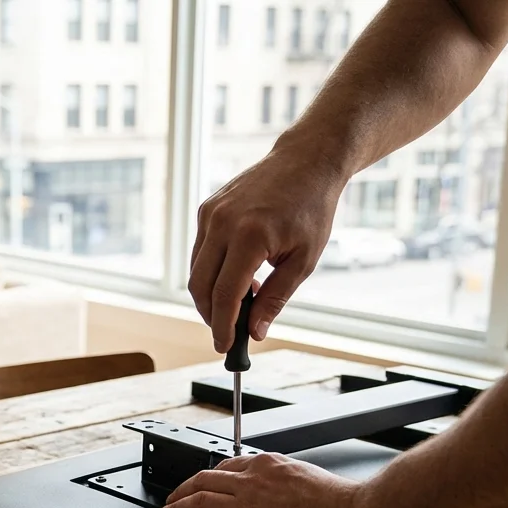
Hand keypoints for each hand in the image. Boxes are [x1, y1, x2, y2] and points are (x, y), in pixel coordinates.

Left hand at [159, 452, 377, 507]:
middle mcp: (253, 481)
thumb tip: (272, 495)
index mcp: (268, 464)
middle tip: (173, 497)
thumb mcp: (306, 476)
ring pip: (199, 502)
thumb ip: (281, 482)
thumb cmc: (344, 504)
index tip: (200, 484)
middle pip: (204, 480)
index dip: (207, 477)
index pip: (226, 466)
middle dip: (183, 489)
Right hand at [189, 143, 344, 352]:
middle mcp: (223, 223)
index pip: (225, 294)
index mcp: (250, 236)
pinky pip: (201, 251)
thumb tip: (254, 331)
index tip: (224, 346)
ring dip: (212, 294)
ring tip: (243, 300)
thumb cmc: (310, 209)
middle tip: (229, 331)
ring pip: (197, 270)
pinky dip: (213, 271)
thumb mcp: (304, 260)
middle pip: (200, 285)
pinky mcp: (207, 209)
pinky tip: (240, 274)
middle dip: (211, 315)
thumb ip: (276, 297)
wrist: (305, 161)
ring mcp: (211, 214)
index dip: (222, 326)